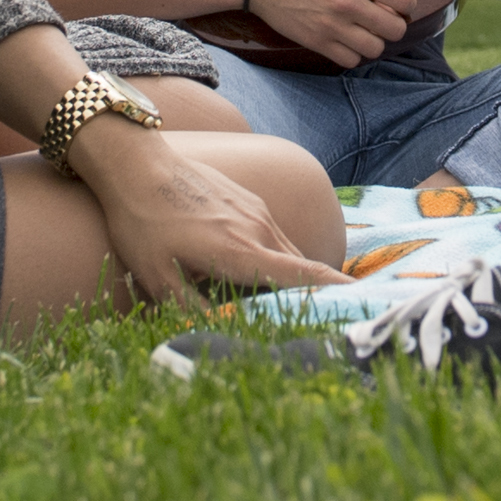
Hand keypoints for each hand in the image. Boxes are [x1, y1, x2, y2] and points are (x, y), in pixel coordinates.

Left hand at [68, 126, 343, 302]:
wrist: (135, 161)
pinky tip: (246, 270)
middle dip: (313, 297)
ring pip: (285, 252)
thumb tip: (222, 339)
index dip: (337, 293)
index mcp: (241, 252)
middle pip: (300, 270)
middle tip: (319, 324)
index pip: (304, 276)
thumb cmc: (142, 222)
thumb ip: (193, 313)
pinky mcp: (247, 200)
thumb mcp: (157, 279)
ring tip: (280, 304)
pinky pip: (271, 236)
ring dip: (288, 278)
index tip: (365, 304)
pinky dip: (272, 258)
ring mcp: (255, 210)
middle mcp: (258, 229)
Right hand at [245, 0, 420, 69]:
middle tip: (382, 19)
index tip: (399, 4)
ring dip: (373, 41)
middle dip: (393, 25)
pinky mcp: (317, 42)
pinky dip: (352, 53)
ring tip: (362, 30)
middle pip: (395, 29)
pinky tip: (345, 40)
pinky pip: (350, 60)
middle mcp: (347, 2)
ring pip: (375, 49)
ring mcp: (332, 25)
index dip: (406, 4)